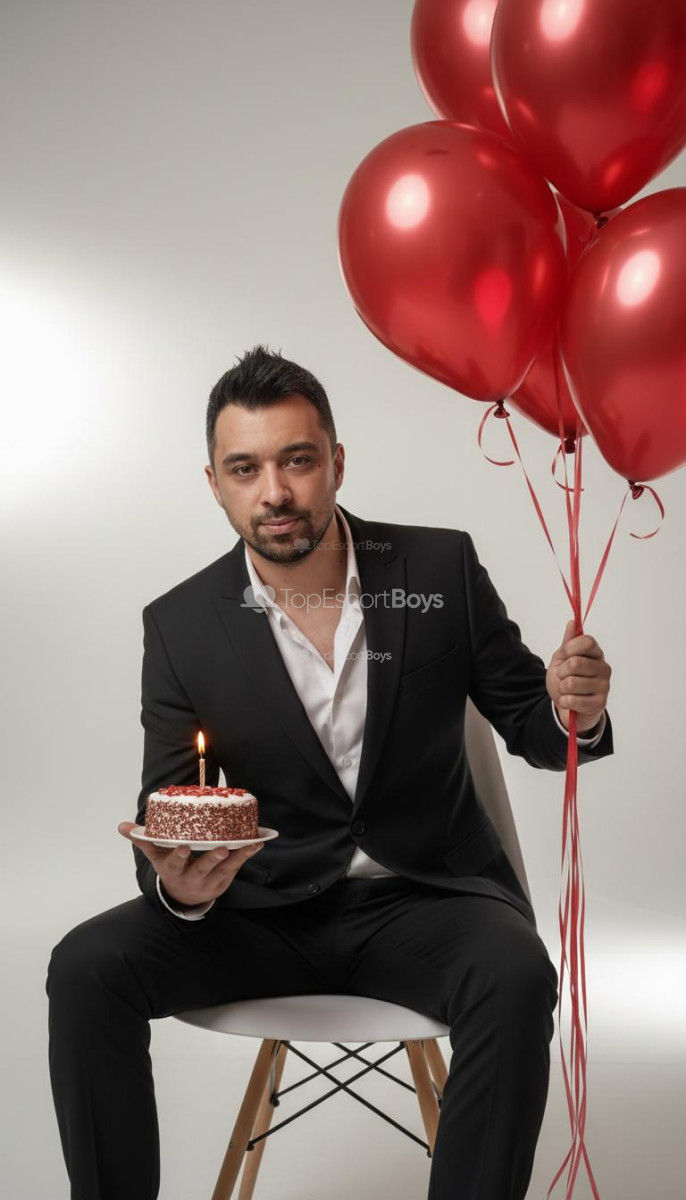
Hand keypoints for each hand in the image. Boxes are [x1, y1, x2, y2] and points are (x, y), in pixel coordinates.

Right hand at [118, 822, 264, 907]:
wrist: (184, 896)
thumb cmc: (170, 867)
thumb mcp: (156, 856)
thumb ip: (143, 840)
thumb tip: (122, 826)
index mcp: (173, 871)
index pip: (174, 863)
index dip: (179, 856)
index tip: (183, 847)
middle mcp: (191, 878)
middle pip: (202, 869)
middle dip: (213, 859)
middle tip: (222, 847)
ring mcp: (209, 882)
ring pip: (225, 869)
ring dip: (238, 856)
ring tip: (250, 844)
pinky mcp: (224, 881)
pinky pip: (236, 868)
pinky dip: (247, 855)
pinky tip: (257, 843)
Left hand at [546, 620, 611, 733]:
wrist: (565, 706)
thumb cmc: (565, 680)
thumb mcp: (562, 659)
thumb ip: (568, 642)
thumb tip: (572, 622)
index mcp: (595, 654)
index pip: (586, 641)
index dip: (570, 648)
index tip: (565, 656)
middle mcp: (604, 668)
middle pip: (575, 663)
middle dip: (561, 672)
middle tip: (564, 677)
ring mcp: (604, 686)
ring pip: (571, 683)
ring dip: (562, 688)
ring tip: (567, 691)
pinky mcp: (600, 703)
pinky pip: (572, 700)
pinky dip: (564, 701)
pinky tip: (570, 701)